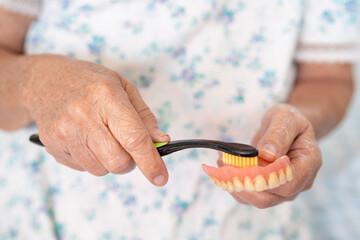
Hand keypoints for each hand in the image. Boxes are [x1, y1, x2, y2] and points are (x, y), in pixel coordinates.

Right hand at [22, 55, 169, 185]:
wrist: (47, 80)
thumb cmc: (91, 83)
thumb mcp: (124, 88)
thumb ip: (145, 117)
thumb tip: (162, 142)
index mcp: (107, 97)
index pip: (134, 138)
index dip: (150, 162)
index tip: (161, 177)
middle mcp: (84, 116)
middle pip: (118, 161)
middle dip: (130, 161)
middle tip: (127, 146)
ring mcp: (64, 132)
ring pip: (101, 170)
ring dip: (109, 161)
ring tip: (103, 137)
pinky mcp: (52, 145)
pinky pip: (83, 169)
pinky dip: (92, 160)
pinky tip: (85, 139)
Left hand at [226, 104, 321, 207]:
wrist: (287, 127)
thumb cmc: (289, 121)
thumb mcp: (286, 117)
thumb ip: (278, 134)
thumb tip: (267, 154)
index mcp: (308, 163)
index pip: (288, 183)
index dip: (264, 178)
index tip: (245, 164)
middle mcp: (299, 182)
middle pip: (269, 198)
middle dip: (243, 184)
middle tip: (224, 164)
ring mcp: (283, 189)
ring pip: (257, 200)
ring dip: (235, 184)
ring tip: (221, 162)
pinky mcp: (268, 190)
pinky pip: (249, 195)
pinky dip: (233, 184)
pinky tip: (223, 167)